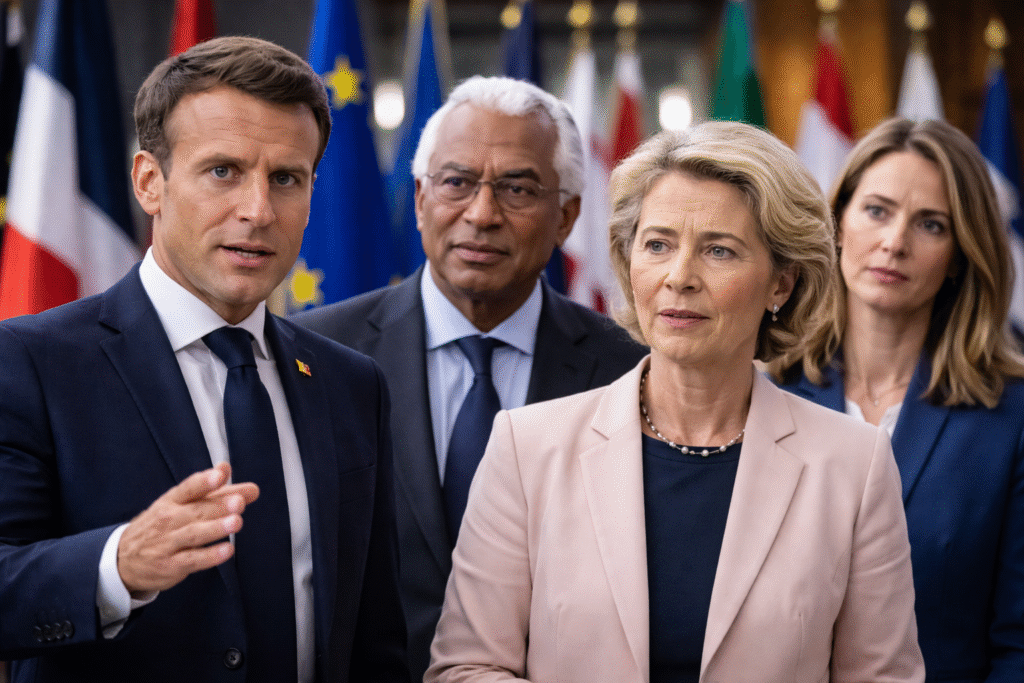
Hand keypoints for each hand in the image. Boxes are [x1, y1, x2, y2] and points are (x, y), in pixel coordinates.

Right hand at [117, 462, 258, 594]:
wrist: (123, 559)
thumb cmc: (160, 525)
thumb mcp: (177, 504)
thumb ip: (208, 489)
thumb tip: (226, 467)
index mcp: (172, 500)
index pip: (188, 488)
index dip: (203, 481)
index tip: (220, 475)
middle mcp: (168, 519)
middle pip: (197, 511)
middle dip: (219, 506)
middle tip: (240, 501)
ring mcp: (168, 543)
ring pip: (194, 534)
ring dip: (216, 528)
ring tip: (237, 522)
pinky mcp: (171, 566)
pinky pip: (192, 560)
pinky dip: (210, 556)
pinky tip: (228, 550)